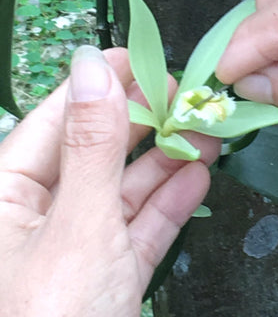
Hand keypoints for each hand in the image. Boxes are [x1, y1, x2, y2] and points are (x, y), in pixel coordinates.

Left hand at [0, 46, 219, 316]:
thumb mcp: (75, 228)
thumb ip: (89, 146)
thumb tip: (93, 68)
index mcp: (8, 188)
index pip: (61, 113)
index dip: (104, 81)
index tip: (144, 58)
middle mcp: (38, 210)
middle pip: (98, 147)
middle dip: (145, 121)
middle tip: (187, 98)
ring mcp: (74, 242)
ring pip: (123, 185)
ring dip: (166, 158)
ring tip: (203, 132)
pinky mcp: (104, 272)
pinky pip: (137, 225)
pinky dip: (168, 201)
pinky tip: (194, 176)